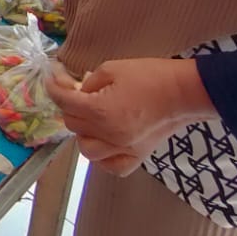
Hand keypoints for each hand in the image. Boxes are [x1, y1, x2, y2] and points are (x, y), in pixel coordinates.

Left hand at [45, 59, 217, 176]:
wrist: (183, 92)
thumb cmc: (150, 75)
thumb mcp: (112, 68)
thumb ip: (89, 82)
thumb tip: (77, 90)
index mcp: (101, 111)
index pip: (65, 102)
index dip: (55, 87)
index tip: (54, 78)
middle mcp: (109, 135)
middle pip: (73, 125)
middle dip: (71, 107)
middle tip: (78, 93)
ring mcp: (123, 149)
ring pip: (87, 150)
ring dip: (83, 133)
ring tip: (91, 119)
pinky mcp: (137, 157)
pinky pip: (110, 166)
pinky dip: (103, 157)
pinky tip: (105, 142)